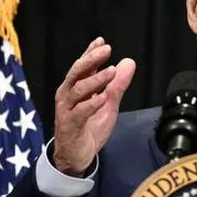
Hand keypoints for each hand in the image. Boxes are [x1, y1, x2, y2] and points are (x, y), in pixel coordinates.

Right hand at [52, 37, 135, 173]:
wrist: (77, 155)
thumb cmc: (89, 127)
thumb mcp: (108, 104)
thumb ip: (117, 85)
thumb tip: (128, 62)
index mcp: (76, 87)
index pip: (83, 66)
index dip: (91, 52)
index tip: (102, 41)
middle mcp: (68, 95)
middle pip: (77, 72)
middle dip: (91, 59)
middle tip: (106, 50)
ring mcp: (67, 109)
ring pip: (78, 90)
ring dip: (95, 80)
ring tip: (110, 72)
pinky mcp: (69, 124)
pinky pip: (80, 112)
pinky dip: (91, 104)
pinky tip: (102, 98)